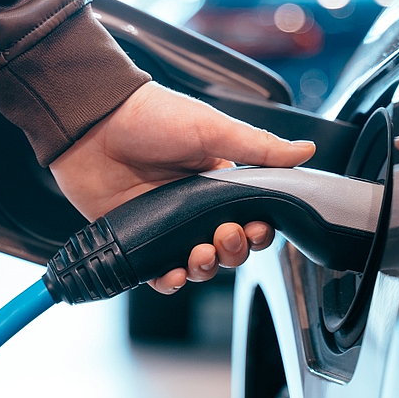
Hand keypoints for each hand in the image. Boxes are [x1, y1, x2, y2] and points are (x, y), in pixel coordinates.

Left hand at [49, 82, 315, 293]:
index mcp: (218, 180)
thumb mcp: (212, 127)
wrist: (92, 122)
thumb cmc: (151, 116)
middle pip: (228, 247)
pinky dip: (171, 280)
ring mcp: (164, 224)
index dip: (259, 230)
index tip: (258, 226)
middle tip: (225, 235)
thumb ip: (259, 147)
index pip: (251, 217)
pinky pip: (159, 273)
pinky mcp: (136, 239)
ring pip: (198, 264)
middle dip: (234, 250)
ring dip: (207, 267)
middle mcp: (193, 205)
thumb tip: (305, 152)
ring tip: (200, 252)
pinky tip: (175, 274)